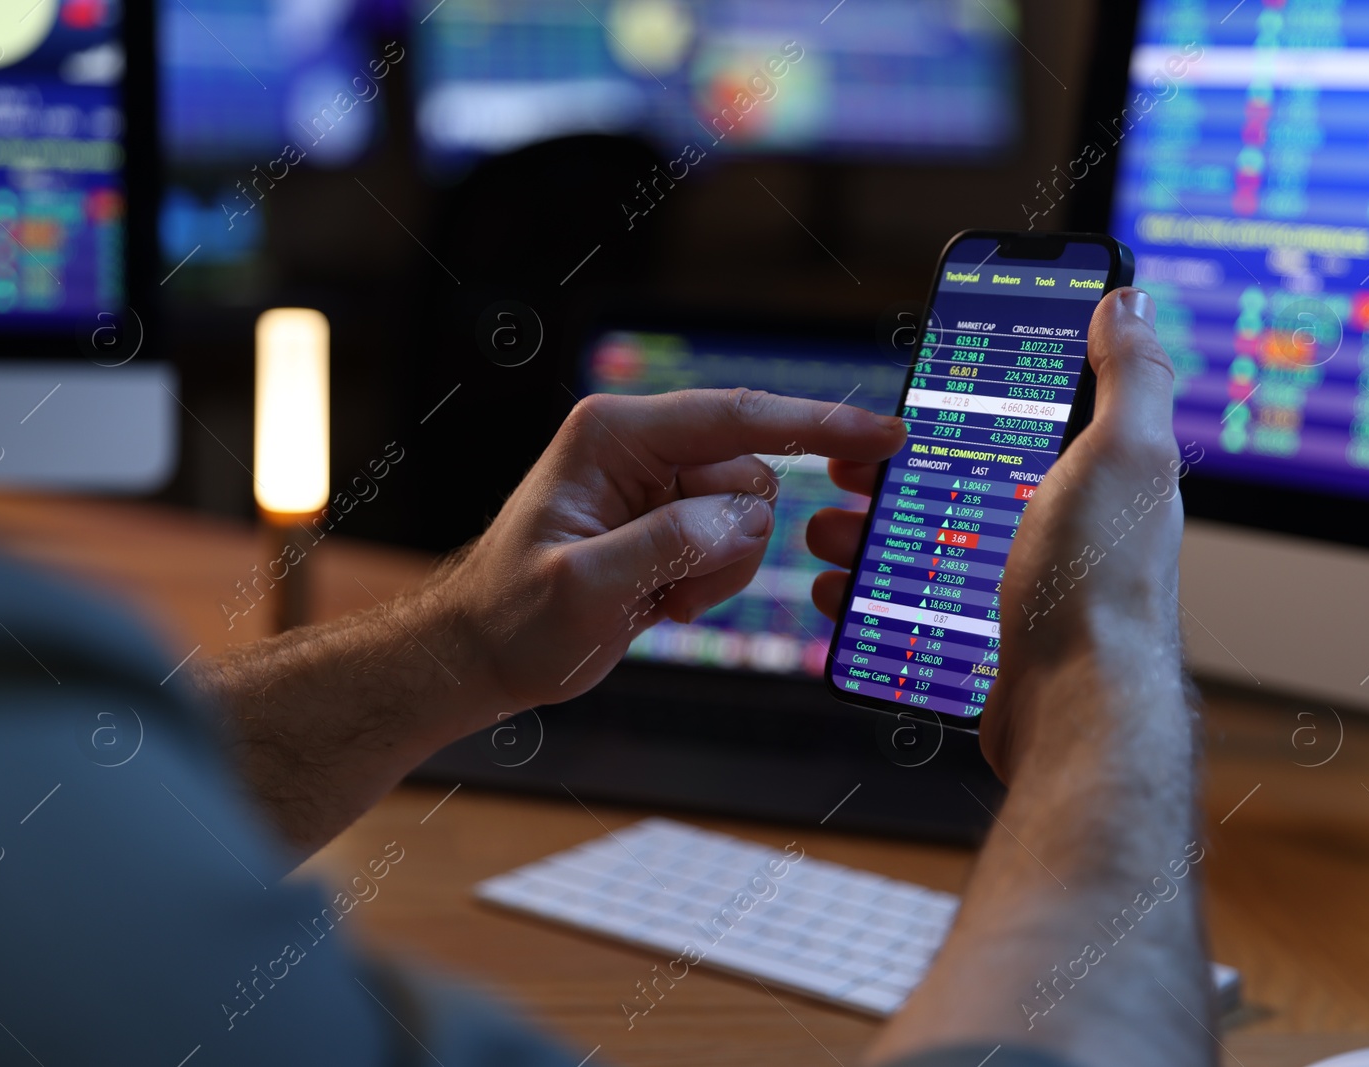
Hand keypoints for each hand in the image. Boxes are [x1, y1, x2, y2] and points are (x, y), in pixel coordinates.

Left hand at [439, 389, 905, 722]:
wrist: (484, 654)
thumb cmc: (514, 618)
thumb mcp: (583, 587)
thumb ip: (669, 544)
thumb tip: (745, 517)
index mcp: (615, 434)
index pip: (737, 417)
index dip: (818, 426)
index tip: (885, 437)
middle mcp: (641, 446)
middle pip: (751, 474)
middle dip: (732, 543)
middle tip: (676, 592)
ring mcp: (658, 484)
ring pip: (750, 515)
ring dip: (720, 570)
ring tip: (659, 598)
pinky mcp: (669, 520)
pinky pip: (734, 543)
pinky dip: (711, 582)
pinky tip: (660, 601)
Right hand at [809, 288, 1192, 779]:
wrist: (1078, 710)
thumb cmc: (1102, 586)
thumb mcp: (1123, 453)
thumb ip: (1128, 376)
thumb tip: (1126, 302)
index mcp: (1089, 482)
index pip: (1014, 425)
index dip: (955, 407)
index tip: (903, 404)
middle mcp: (1058, 535)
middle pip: (955, 486)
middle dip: (890, 476)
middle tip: (847, 473)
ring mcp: (1020, 592)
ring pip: (925, 549)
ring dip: (867, 537)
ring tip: (829, 534)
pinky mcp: (987, 644)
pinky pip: (912, 611)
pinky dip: (870, 601)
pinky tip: (844, 594)